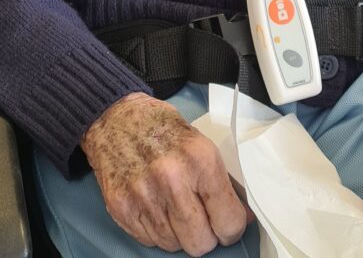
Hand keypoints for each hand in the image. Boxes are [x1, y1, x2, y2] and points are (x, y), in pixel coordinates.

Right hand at [81, 92, 250, 254]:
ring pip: (173, 245)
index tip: (228, 225)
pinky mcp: (121, 208)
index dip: (232, 228)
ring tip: (173, 205)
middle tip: (202, 221)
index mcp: (200, 159)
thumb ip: (221, 182)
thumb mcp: (201, 145)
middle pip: (200, 243)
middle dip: (206, 237)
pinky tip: (155, 205)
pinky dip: (156, 230)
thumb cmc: (163, 129)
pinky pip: (149, 241)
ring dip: (178, 233)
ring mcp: (144, 196)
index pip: (228, 220)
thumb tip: (244, 217)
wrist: (117, 117)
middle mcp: (172, 180)